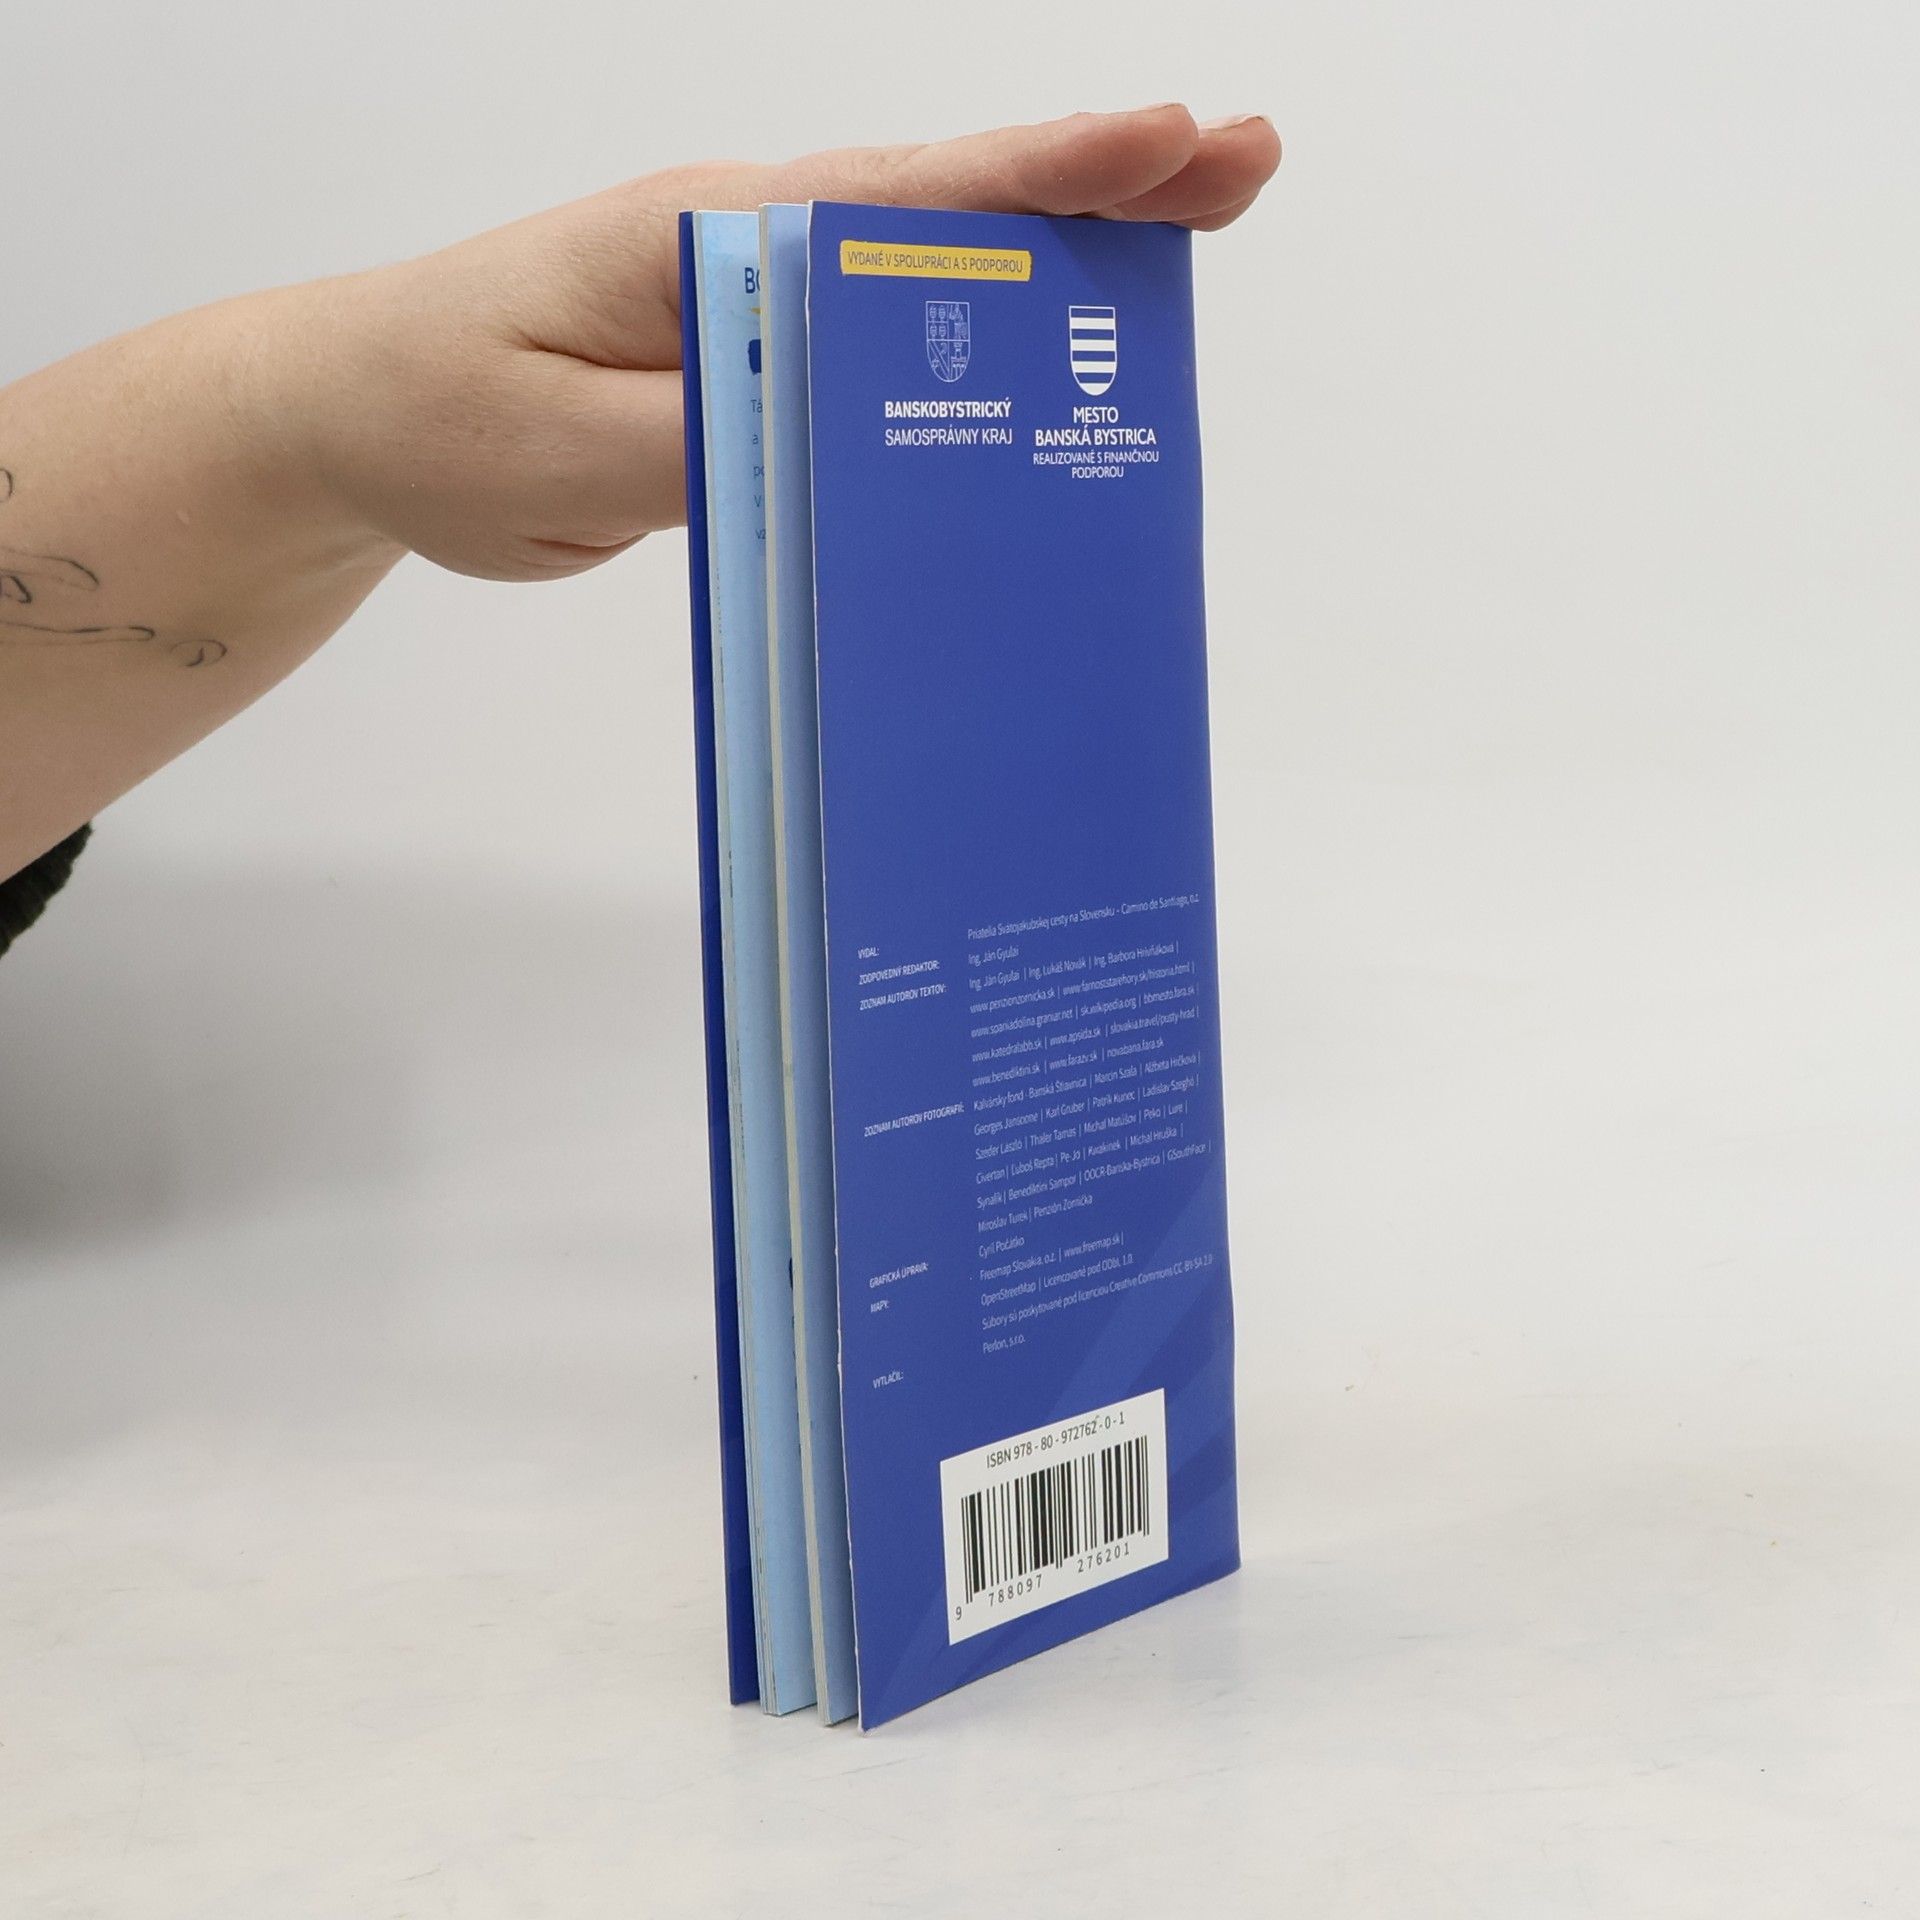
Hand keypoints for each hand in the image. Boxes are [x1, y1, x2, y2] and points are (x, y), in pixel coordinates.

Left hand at [278, 106, 1279, 582]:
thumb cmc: (441, 410)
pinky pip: (891, 367)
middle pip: (957, 214)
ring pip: (939, 284)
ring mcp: (765, 314)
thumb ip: (706, 442)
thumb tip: (846, 439)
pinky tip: (1049, 376)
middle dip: (1102, 189)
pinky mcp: (759, 379)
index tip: (1168, 141)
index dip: (1044, 175)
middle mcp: (758, 256)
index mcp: (717, 238)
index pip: (907, 197)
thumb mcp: (562, 445)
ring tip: (1189, 247)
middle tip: (1242, 164)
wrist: (362, 424)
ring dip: (1062, 270)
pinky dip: (982, 357)